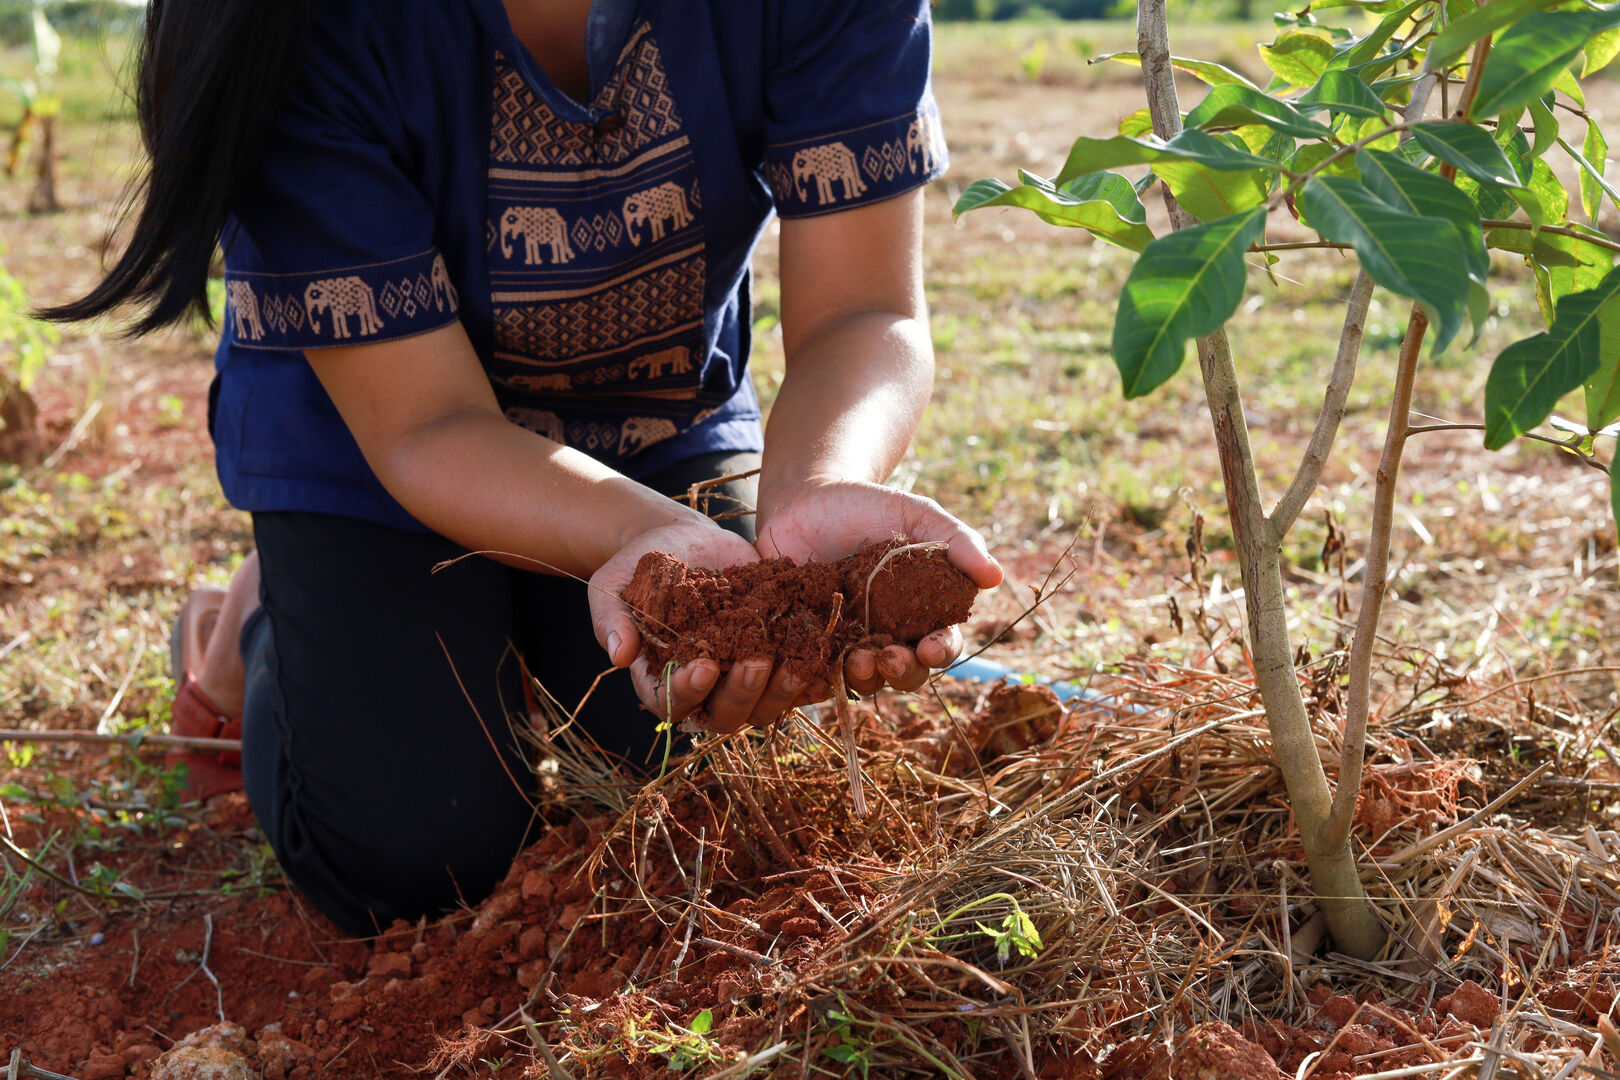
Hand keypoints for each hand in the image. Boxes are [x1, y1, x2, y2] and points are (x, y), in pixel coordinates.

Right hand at [588, 522, 796, 734]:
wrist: (684, 539)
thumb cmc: (640, 565)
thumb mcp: (615, 584)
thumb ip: (611, 619)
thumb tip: (617, 655)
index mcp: (659, 678)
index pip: (671, 702)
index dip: (687, 692)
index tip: (703, 666)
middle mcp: (703, 688)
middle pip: (724, 714)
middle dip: (742, 693)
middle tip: (756, 661)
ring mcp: (740, 675)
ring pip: (765, 706)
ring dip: (782, 690)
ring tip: (797, 663)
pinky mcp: (773, 655)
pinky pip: (796, 679)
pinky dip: (813, 675)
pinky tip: (827, 659)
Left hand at [755, 479, 1001, 695]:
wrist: (808, 497)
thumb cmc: (869, 506)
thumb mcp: (917, 514)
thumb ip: (957, 540)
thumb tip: (995, 577)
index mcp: (923, 610)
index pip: (941, 643)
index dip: (941, 651)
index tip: (930, 647)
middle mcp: (889, 633)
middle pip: (906, 671)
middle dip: (903, 672)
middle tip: (889, 659)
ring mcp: (849, 639)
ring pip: (865, 678)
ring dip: (866, 678)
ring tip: (856, 662)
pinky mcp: (811, 639)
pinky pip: (819, 669)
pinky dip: (823, 674)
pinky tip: (821, 664)